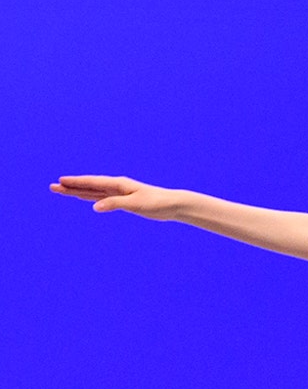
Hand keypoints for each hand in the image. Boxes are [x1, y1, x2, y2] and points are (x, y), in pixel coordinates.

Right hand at [48, 175, 186, 218]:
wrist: (172, 204)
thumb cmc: (156, 203)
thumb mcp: (135, 204)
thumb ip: (115, 204)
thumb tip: (95, 207)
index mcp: (118, 184)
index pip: (92, 183)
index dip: (76, 183)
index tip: (60, 181)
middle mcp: (116, 186)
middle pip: (89, 186)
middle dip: (71, 186)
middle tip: (52, 186)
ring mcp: (119, 193)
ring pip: (94, 192)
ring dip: (78, 191)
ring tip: (62, 190)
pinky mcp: (123, 200)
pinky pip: (102, 198)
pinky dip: (91, 197)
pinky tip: (85, 198)